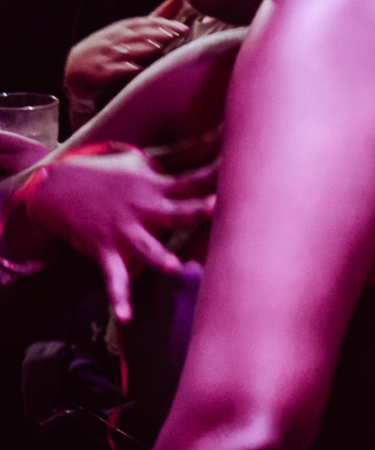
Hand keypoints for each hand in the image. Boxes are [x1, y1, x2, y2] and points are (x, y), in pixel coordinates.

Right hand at [11, 147, 214, 320]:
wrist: (57, 189)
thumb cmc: (113, 177)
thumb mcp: (145, 164)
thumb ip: (184, 157)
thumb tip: (219, 133)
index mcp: (158, 189)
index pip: (194, 181)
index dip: (216, 175)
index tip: (242, 168)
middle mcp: (145, 210)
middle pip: (176, 211)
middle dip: (195, 211)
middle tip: (215, 207)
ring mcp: (125, 231)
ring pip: (146, 246)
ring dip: (158, 256)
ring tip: (173, 266)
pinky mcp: (107, 250)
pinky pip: (115, 278)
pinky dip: (119, 298)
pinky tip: (126, 316)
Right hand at [65, 17, 184, 123]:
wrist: (75, 70)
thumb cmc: (110, 49)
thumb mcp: (130, 32)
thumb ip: (156, 18)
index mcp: (122, 28)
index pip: (144, 22)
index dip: (163, 24)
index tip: (182, 28)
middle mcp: (113, 39)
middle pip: (137, 34)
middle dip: (158, 33)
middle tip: (177, 34)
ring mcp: (105, 54)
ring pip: (125, 50)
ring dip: (143, 48)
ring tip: (160, 47)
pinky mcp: (99, 71)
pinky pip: (113, 70)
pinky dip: (124, 68)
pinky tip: (136, 69)